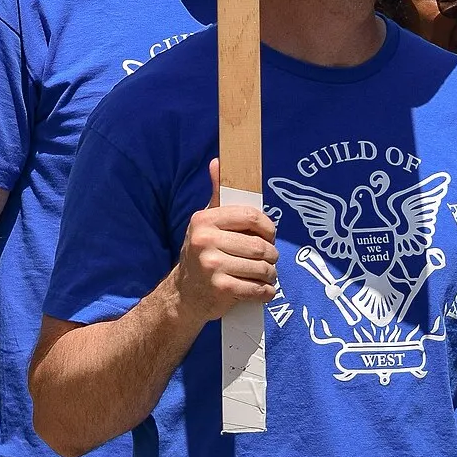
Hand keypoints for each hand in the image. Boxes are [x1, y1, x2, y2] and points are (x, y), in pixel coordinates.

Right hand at [173, 159, 276, 327]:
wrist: (184, 294)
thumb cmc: (202, 253)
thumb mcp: (206, 222)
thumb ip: (216, 194)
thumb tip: (217, 162)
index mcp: (204, 220)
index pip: (250, 216)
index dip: (267, 227)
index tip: (269, 235)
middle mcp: (204, 241)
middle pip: (259, 246)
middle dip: (271, 255)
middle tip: (269, 259)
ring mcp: (212, 266)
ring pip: (262, 268)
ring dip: (271, 274)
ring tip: (266, 274)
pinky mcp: (221, 289)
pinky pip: (257, 288)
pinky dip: (266, 291)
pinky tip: (262, 289)